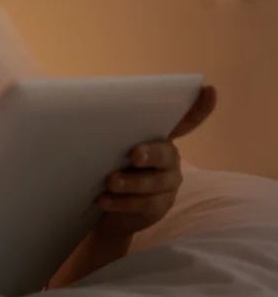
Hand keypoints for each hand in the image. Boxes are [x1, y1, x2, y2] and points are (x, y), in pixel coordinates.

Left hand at [96, 85, 216, 236]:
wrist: (108, 206)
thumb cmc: (111, 166)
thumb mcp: (112, 149)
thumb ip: (113, 135)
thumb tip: (89, 113)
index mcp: (159, 139)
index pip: (185, 122)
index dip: (199, 108)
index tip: (208, 89)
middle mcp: (170, 159)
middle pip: (165, 154)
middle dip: (150, 154)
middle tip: (134, 155)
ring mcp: (167, 184)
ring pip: (154, 183)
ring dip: (131, 183)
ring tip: (111, 182)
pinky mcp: (159, 207)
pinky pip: (143, 204)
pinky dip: (121, 202)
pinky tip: (103, 200)